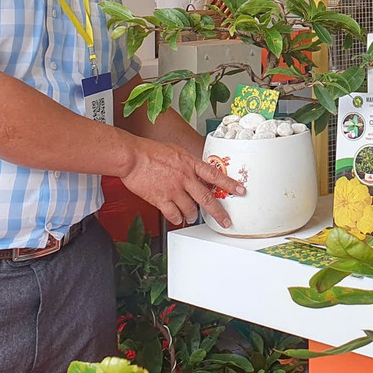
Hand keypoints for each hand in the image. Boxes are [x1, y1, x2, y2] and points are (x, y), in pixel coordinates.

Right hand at [122, 138, 245, 227]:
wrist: (132, 156)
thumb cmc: (150, 151)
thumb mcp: (176, 151)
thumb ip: (188, 163)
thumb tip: (195, 170)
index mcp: (190, 164)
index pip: (215, 175)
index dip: (230, 183)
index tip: (240, 190)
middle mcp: (185, 178)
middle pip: (207, 198)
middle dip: (219, 213)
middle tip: (226, 221)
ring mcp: (174, 189)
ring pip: (191, 209)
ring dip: (193, 216)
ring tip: (193, 218)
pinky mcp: (161, 199)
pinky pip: (174, 214)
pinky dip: (177, 219)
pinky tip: (177, 219)